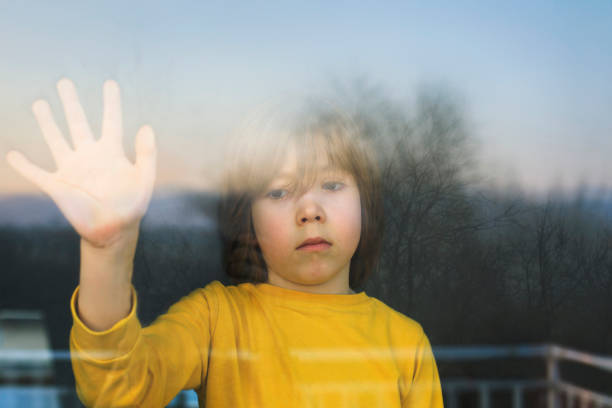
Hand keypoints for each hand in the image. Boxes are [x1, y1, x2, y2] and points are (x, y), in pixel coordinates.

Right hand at [6, 79, 156, 247]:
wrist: (114, 231)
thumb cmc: (132, 206)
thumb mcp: (144, 179)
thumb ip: (147, 154)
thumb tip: (146, 126)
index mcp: (111, 153)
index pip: (111, 122)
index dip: (111, 103)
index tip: (110, 83)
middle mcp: (90, 156)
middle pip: (78, 123)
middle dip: (71, 103)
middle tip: (64, 82)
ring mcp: (72, 169)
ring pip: (56, 140)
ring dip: (48, 122)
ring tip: (40, 103)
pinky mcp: (57, 186)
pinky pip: (37, 173)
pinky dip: (24, 165)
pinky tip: (13, 155)